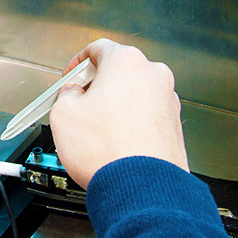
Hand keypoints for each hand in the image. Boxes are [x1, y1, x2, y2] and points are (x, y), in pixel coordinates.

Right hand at [49, 38, 188, 188]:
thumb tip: (72, 95)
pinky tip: (115, 141)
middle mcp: (152, 75)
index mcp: (126, 62)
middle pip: (118, 70)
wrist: (142, 189)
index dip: (78, 62)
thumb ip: (66, 94)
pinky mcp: (174, 125)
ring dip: (116, 105)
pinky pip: (147, 114)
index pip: (98, 48)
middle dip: (98, 85)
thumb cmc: (108, 151)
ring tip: (97, 129)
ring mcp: (167, 100)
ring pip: (134, 93)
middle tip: (80, 103)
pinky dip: (131, 121)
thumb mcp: (63, 113)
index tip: (72, 75)